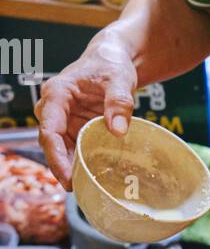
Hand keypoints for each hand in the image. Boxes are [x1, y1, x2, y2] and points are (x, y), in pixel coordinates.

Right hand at [36, 38, 137, 188]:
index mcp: (57, 94)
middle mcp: (54, 108)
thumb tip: (117, 130)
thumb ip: (119, 102)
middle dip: (62, 167)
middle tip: (79, 189)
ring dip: (71, 167)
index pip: (49, 131)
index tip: (67, 177)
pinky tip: (92, 175)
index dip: (56, 157)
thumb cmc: (111, 64)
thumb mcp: (120, 79)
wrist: (112, 58)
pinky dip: (81, 160)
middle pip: (51, 144)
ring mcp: (62, 118)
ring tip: (87, 188)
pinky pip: (72, 147)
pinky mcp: (73, 126)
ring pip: (61, 148)